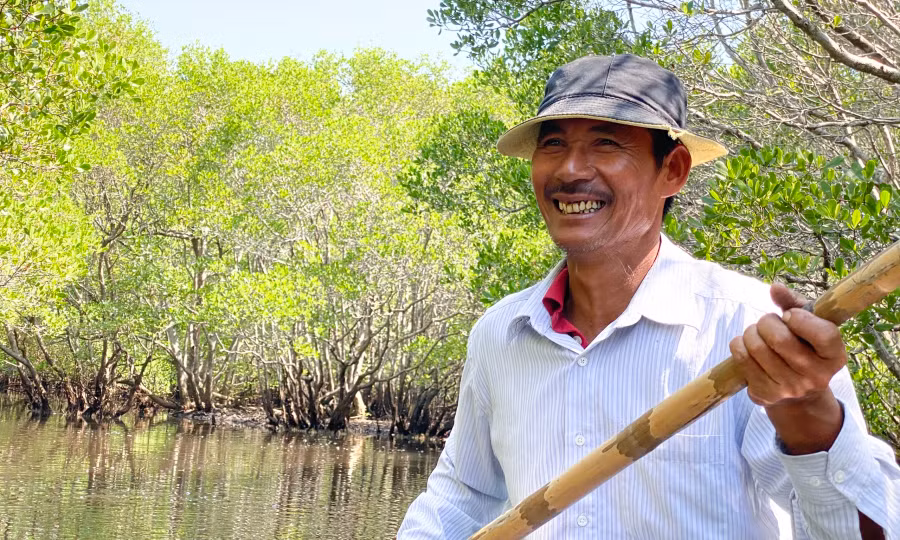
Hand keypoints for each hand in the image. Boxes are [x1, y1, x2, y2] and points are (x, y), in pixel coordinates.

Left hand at [729, 283, 846, 453]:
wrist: (797, 394)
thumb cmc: (803, 348)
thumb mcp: (808, 325)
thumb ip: (794, 303)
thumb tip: (775, 288)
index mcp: (835, 357)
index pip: (823, 334)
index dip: (801, 319)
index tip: (790, 315)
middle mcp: (816, 377)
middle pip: (780, 339)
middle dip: (766, 322)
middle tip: (767, 322)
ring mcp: (790, 388)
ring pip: (757, 347)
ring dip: (750, 332)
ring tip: (756, 333)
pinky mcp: (765, 394)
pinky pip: (742, 358)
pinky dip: (738, 344)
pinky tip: (747, 345)